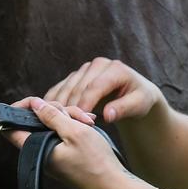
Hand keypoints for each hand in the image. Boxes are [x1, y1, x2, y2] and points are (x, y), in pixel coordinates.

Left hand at [6, 98, 125, 188]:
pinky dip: (72, 126)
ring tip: (87, 121)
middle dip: (53, 110)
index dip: (18, 110)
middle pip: (35, 122)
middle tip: (73, 113)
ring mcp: (52, 155)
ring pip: (51, 125)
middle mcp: (41, 153)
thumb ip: (51, 116)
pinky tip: (87, 124)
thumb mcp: (74, 131)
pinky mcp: (62, 155)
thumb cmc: (96, 162)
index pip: (11, 129)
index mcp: (37, 149)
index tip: (34, 101)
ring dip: (67, 117)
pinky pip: (60, 134)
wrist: (114, 185)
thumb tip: (34, 105)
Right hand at [43, 57, 162, 123]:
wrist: (135, 92)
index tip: (79, 120)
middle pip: (79, 86)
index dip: (86, 103)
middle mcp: (98, 65)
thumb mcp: (139, 105)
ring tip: (55, 120)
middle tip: (65, 123)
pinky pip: (62, 86)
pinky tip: (49, 111)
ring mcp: (86, 69)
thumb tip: (108, 115)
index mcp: (115, 68)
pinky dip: (55, 99)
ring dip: (60, 103)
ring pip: (67, 86)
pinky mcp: (77, 76)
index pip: (95, 86)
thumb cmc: (139, 99)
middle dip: (71, 105)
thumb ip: (124, 109)